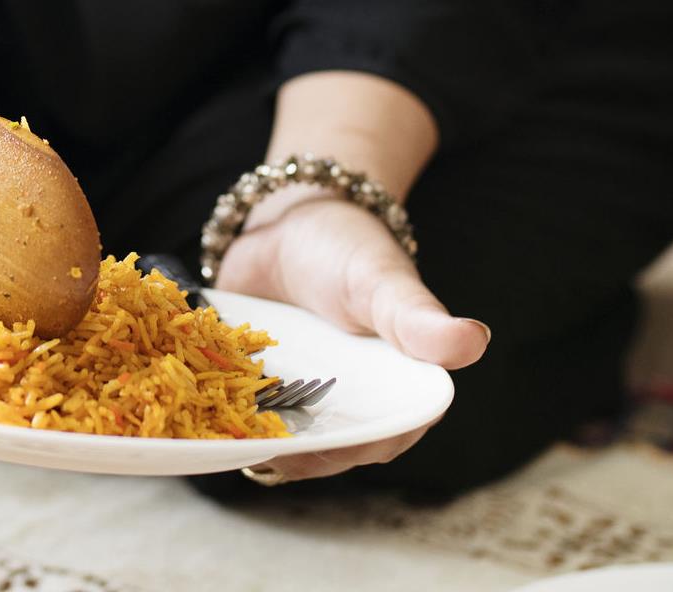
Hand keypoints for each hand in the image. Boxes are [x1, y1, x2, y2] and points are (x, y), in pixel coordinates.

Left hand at [218, 192, 489, 483]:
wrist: (291, 221)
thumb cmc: (352, 251)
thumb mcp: (383, 283)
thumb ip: (419, 319)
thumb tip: (474, 343)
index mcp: (396, 391)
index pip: (379, 437)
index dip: (348, 451)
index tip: (314, 451)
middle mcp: (349, 403)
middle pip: (323, 446)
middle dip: (292, 451)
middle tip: (259, 448)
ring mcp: (301, 397)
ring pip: (280, 435)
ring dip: (254, 440)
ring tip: (225, 441)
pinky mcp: (258, 385)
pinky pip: (241, 411)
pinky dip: (221, 416)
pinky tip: (198, 421)